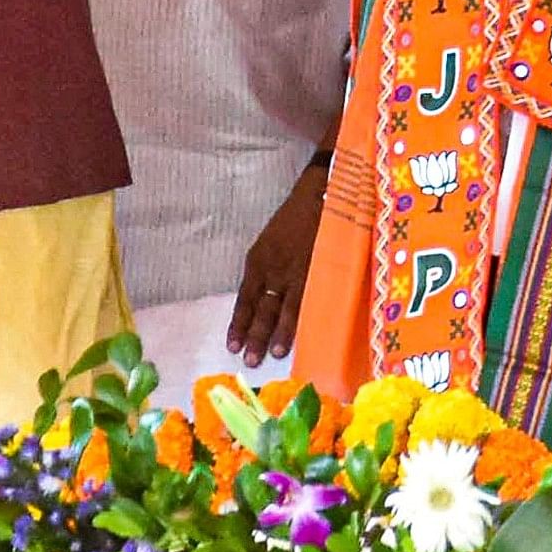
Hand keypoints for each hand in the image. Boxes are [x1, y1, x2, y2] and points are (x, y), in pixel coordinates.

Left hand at [228, 160, 329, 363]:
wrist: (320, 191)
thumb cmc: (295, 216)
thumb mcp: (270, 242)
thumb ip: (268, 270)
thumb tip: (267, 300)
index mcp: (258, 260)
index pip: (245, 299)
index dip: (239, 323)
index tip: (231, 345)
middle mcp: (273, 268)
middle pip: (262, 309)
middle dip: (255, 335)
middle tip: (248, 361)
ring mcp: (296, 270)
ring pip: (284, 309)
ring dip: (278, 334)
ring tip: (272, 354)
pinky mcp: (317, 269)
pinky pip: (308, 299)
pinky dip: (304, 319)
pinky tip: (304, 335)